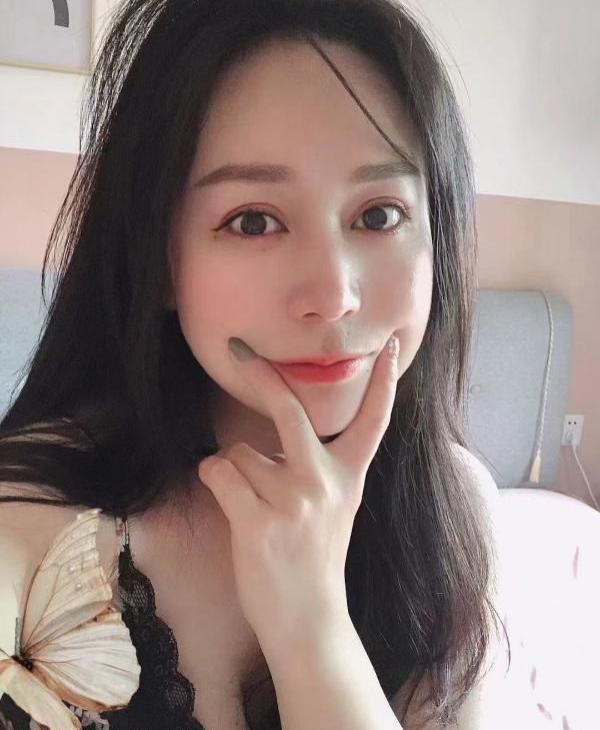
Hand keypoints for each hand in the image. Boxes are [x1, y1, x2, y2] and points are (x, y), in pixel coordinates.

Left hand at [197, 332, 400, 655]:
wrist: (308, 618)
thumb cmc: (315, 558)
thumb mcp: (337, 507)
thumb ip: (320, 468)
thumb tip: (271, 433)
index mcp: (349, 477)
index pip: (374, 421)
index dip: (385, 382)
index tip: (391, 347)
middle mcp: (324, 482)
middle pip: (291, 412)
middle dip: (264, 378)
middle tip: (241, 352)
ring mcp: (293, 501)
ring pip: (239, 452)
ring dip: (234, 471)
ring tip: (253, 505)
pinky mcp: (258, 521)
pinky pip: (218, 471)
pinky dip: (213, 479)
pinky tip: (231, 504)